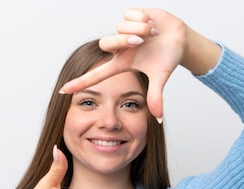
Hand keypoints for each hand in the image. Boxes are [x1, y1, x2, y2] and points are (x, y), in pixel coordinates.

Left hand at [60, 8, 188, 119]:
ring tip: (152, 34)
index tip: (63, 91)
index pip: (95, 76)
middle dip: (125, 40)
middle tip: (142, 41)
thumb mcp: (161, 77)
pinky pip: (129, 14)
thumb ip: (156, 97)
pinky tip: (151, 22)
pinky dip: (144, 18)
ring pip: (120, 27)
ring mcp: (123, 31)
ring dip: (141, 29)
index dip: (79, 83)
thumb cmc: (168, 57)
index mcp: (122, 63)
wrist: (180, 37)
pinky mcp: (129, 15)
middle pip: (105, 43)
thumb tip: (158, 119)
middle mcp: (119, 48)